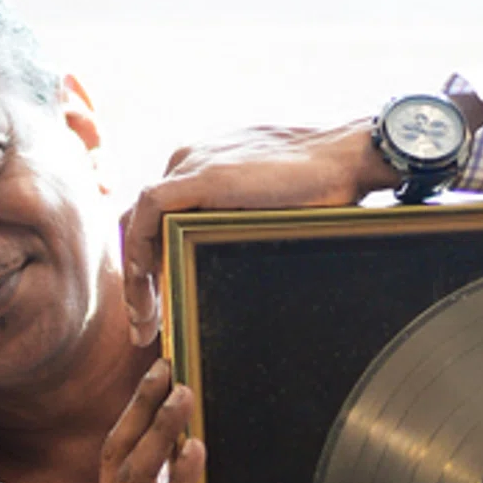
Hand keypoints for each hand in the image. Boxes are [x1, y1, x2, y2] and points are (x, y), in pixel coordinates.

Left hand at [120, 118, 391, 344]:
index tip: (158, 308)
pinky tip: (146, 282)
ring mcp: (191, 163)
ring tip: (145, 319)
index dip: (150, 262)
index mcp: (203, 167)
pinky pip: (149, 211)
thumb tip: (231, 272)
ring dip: (136, 272)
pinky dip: (141, 247)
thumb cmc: (322, 186)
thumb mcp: (267, 209)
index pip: (158, 217)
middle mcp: (189, 160)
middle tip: (145, 326)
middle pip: (143, 221)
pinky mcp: (199, 174)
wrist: (346, 156)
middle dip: (139, 277)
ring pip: (139, 219)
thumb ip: (239, 226)